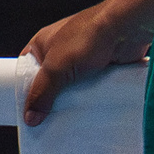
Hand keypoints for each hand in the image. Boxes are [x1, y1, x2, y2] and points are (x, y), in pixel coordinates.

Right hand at [19, 1, 152, 125]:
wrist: (127, 29)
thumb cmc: (89, 36)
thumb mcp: (56, 68)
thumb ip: (42, 92)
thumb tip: (30, 117)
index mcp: (43, 44)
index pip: (26, 71)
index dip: (26, 91)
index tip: (26, 114)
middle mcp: (61, 52)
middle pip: (50, 83)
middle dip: (50, 102)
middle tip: (46, 124)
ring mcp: (82, 61)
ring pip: (71, 89)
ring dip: (72, 103)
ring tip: (68, 123)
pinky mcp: (100, 69)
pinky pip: (90, 90)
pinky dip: (90, 100)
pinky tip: (89, 113)